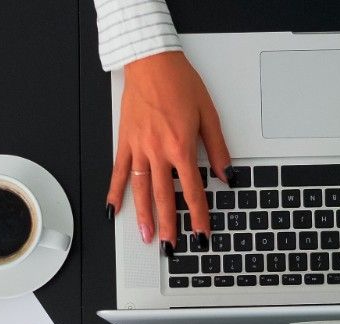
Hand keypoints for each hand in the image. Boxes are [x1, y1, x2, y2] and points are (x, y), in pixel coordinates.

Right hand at [107, 51, 231, 251]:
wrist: (152, 62)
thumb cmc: (179, 83)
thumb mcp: (208, 114)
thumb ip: (217, 148)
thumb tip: (227, 174)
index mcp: (181, 146)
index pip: (193, 191)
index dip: (198, 216)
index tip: (201, 233)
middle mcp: (158, 151)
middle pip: (165, 197)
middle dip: (169, 226)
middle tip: (171, 247)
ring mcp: (139, 148)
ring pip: (141, 190)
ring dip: (143, 216)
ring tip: (146, 237)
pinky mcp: (125, 141)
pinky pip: (118, 171)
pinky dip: (115, 191)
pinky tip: (113, 209)